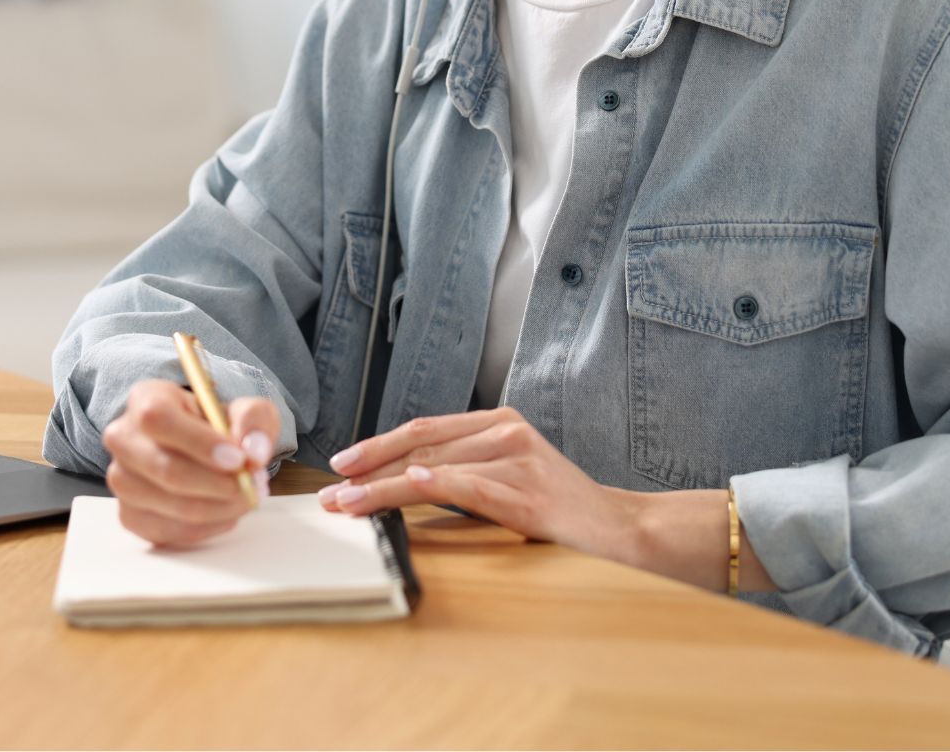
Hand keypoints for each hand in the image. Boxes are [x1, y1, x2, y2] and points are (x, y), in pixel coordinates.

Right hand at [100, 379, 278, 548]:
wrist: (201, 451)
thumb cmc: (218, 426)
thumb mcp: (244, 410)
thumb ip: (255, 420)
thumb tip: (254, 453)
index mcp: (145, 399)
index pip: (159, 419)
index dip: (199, 443)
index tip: (238, 459)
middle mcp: (123, 438)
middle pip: (165, 469)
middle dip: (218, 483)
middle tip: (253, 484)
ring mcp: (121, 480)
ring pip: (172, 505)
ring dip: (220, 507)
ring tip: (245, 495)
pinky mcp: (129, 515)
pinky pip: (171, 531)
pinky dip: (208, 526)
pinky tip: (225, 510)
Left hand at [318, 406, 634, 561]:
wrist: (619, 528)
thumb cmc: (559, 507)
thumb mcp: (508, 476)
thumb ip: (465, 469)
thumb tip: (402, 480)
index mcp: (499, 421)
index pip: (425, 428)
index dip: (379, 445)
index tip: (342, 464)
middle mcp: (506, 431)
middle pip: (422, 444)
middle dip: (370, 467)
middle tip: (330, 488)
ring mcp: (519, 459)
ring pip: (435, 467)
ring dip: (384, 487)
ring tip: (348, 503)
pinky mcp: (528, 492)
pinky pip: (471, 485)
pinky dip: (436, 485)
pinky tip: (407, 486)